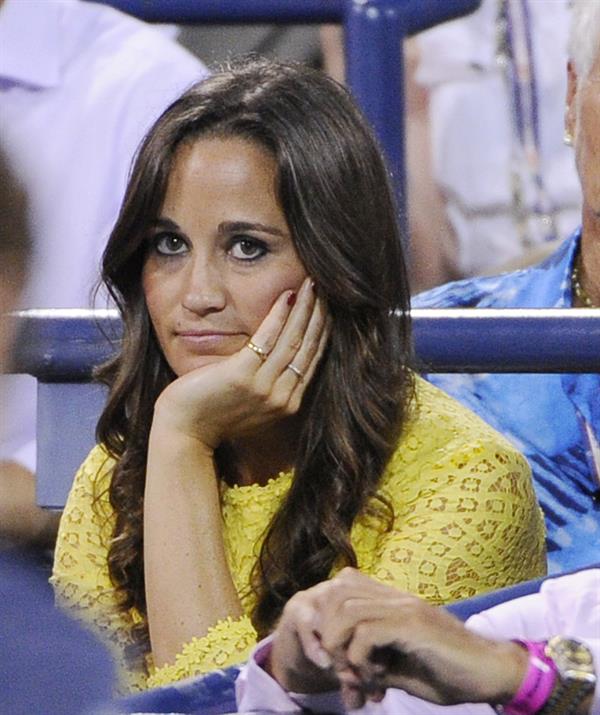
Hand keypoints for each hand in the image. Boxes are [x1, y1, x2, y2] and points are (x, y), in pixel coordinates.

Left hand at [153, 277, 328, 448]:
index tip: (327, 307)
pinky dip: (279, 315)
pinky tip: (286, 295)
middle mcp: (281, 397)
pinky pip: (266, 338)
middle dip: (318, 314)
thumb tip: (281, 354)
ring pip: (292, 339)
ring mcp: (263, 388)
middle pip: (307, 347)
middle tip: (323, 287)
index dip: (322, 331)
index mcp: (286, 403)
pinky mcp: (242, 376)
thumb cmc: (211, 413)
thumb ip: (269, 382)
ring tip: (310, 285)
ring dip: (304, 308)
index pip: (312, 360)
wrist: (183, 432)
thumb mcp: (251, 402)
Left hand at [270, 568, 527, 709]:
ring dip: (341, 647)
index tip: (335, 657)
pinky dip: (359, 658)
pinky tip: (375, 678)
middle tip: (341, 668)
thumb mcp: (401, 670)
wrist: (492, 672)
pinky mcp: (414, 625)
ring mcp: (405, 608)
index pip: (341, 587)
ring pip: (346, 610)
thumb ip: (372, 666)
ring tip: (356, 675)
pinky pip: (367, 632)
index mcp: (391, 601)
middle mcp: (395, 597)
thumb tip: (346, 680)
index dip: (328, 619)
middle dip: (327, 632)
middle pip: (336, 593)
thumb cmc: (450, 672)